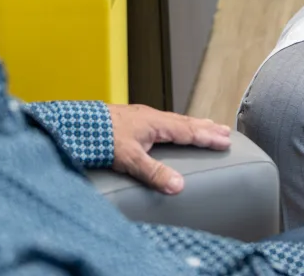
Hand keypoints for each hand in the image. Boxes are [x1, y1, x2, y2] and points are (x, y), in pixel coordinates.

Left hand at [108, 104, 231, 194]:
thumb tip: (178, 186)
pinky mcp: (132, 120)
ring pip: (174, 120)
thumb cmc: (102, 137)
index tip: (226, 140)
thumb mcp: (129, 159)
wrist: (78, 123)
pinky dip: (175, 124)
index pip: (188, 131)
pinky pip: (163, 121)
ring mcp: (141, 117)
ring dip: (192, 124)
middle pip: (185, 122)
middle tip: (224, 130)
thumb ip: (154, 173)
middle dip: (205, 127)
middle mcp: (151, 117)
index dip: (208, 137)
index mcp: (156, 123)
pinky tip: (171, 129)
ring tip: (204, 125)